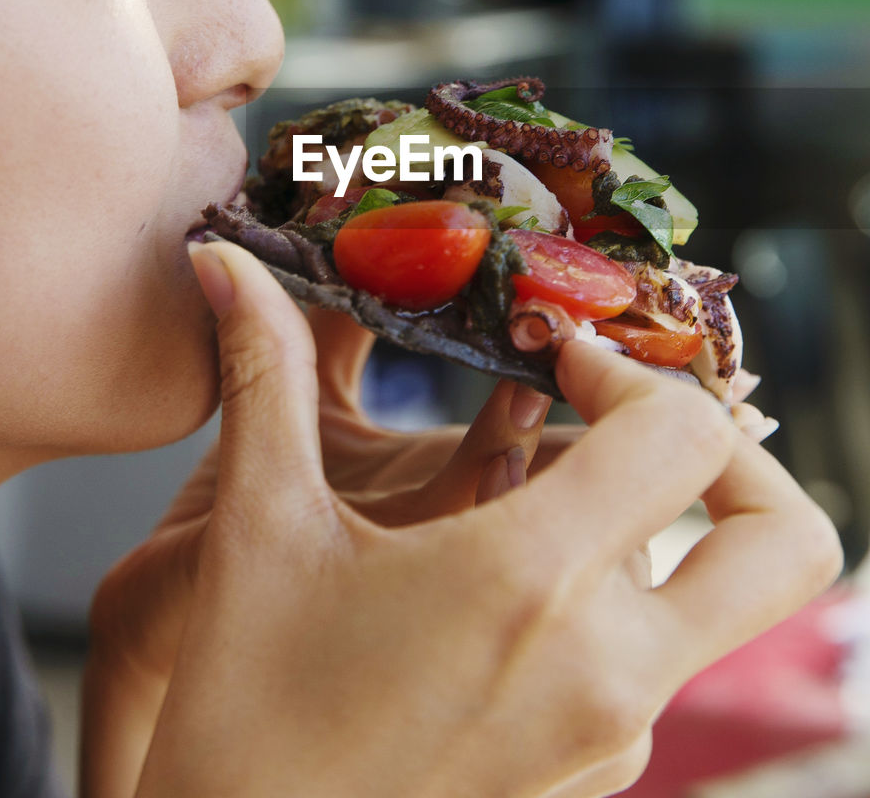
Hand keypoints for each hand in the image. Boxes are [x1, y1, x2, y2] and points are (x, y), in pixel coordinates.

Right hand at [128, 241, 840, 797]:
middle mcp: (608, 669)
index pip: (689, 436)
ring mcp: (616, 737)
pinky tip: (503, 587)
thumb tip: (225, 264)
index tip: (556, 360)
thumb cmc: (243, 707)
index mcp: (531, 584)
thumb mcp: (261, 527)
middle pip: (786, 540)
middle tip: (634, 425)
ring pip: (709, 594)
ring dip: (648, 525)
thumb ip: (264, 373)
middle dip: (737, 458)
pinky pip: (655, 659)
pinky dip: (609, 597)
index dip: (635, 372)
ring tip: (535, 496)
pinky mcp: (598, 774)